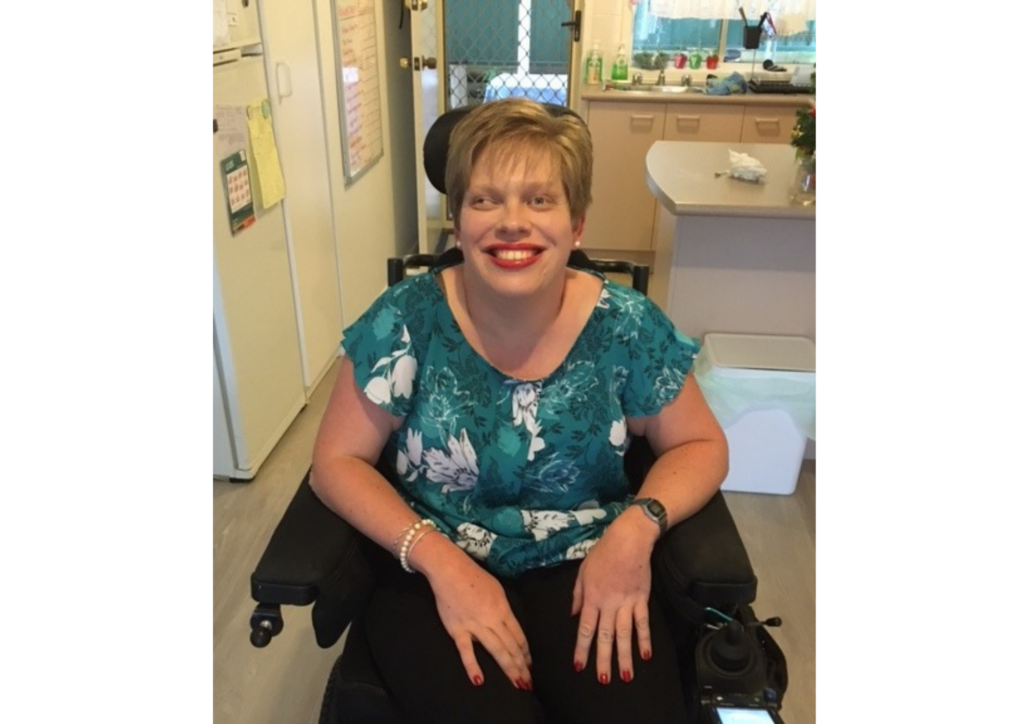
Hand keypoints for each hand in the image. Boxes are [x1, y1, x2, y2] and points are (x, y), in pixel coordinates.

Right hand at [425, 553, 532, 690]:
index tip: (529, 666)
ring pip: (496, 650)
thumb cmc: (473, 577)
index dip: (525, 653)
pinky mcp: (457, 630)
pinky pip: (466, 651)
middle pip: (511, 646)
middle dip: (521, 667)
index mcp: (503, 609)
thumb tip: (508, 626)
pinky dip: (473, 666)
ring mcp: (475, 625)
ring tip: (517, 685)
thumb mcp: (497, 590)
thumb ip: (503, 610)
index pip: (519, 636)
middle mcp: (492, 619)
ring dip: (509, 669)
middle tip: (528, 684)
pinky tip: (479, 681)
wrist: (449, 569)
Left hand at [570, 509, 657, 683]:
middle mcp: (609, 603)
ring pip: (625, 634)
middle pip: (605, 636)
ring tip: (625, 676)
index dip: (582, 649)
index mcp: (592, 597)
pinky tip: (645, 655)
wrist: (629, 539)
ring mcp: (627, 602)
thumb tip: (574, 616)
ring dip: (625, 655)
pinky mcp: (642, 598)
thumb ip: (578, 595)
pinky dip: (644, 639)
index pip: (586, 629)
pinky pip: (643, 622)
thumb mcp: (583, 571)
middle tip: (603, 680)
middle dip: (603, 659)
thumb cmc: (603, 553)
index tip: (579, 666)